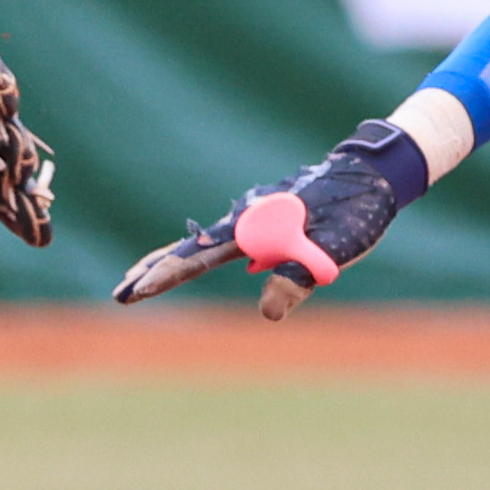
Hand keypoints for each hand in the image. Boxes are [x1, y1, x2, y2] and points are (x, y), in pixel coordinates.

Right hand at [113, 119, 432, 320]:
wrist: (370, 177)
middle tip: (119, 293)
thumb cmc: (356, 212)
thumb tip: (266, 313)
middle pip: (188, 249)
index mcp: (256, 226)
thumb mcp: (336, 249)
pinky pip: (217, 240)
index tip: (139, 289)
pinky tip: (183, 263)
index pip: (201, 256)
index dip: (168, 275)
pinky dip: (192, 254)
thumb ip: (299, 278)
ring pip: (198, 243)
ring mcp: (250, 219)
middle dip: (153, 270)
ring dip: (166, 262)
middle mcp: (245, 220)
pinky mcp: (260, 221)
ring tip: (138, 280)